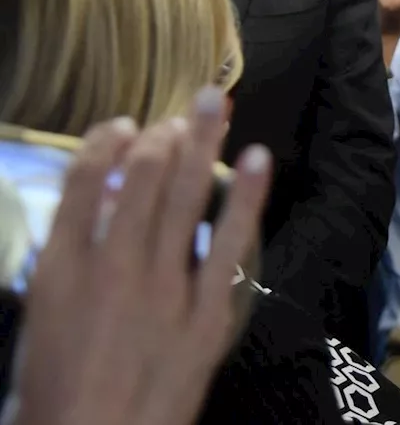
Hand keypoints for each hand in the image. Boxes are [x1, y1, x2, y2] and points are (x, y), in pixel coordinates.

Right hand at [4, 88, 271, 424]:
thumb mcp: (42, 321)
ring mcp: (165, 288)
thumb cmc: (55, 395)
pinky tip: (259, 159)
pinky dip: (246, 198)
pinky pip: (231, 245)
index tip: (122, 126)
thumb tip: (97, 207)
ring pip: (185, 198)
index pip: (82, 184)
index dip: (105, 145)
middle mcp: (114, 267)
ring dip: (202, 142)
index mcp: (62, 270)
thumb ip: (67, 260)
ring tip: (217, 102)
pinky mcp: (207, 314)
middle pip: (140, 179)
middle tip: (182, 110)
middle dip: (162, 136)